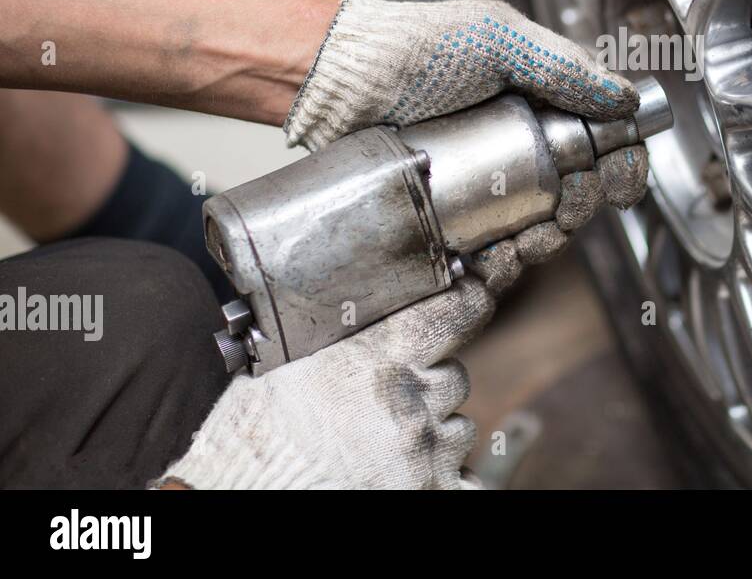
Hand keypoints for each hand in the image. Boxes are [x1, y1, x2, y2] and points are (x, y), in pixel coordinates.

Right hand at [160, 276, 497, 489]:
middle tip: (383, 401)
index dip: (471, 300)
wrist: (240, 479)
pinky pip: (466, 480)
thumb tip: (398, 303)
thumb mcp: (305, 354)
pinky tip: (416, 472)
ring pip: (458, 428)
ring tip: (378, 441)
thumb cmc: (260, 424)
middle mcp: (411, 401)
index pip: (457, 310)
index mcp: (382, 353)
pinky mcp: (428, 493)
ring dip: (432, 431)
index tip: (475, 295)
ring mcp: (424, 452)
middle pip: (453, 378)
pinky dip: (446, 475)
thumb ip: (363, 334)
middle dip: (428, 386)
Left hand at [285, 0, 650, 270]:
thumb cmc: (415, 50)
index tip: (623, 181)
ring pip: (540, 220)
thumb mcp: (500, 40)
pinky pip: (494, 241)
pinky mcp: (454, 210)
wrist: (340, 84)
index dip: (620, 160)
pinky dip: (506, 255)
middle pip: (577, 186)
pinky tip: (498, 257)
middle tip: (571, 209)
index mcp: (540, 95)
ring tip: (534, 238)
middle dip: (584, 205)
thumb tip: (624, 100)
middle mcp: (519, 138)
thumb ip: (565, 68)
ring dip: (550, 237)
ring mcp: (487, 177)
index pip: (599, 134)